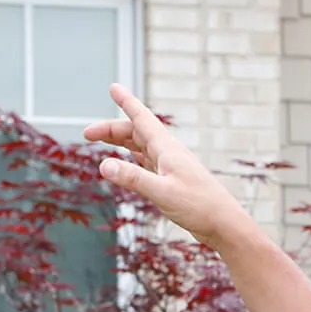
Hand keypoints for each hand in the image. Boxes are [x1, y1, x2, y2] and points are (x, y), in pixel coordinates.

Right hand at [84, 83, 246, 246]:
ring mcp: (170, 166)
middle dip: (111, 129)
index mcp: (167, 149)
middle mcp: (169, 153)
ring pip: (140, 146)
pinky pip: (146, 162)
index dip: (127, 102)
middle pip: (136, 132)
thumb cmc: (199, 207)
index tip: (113, 87)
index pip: (142, 118)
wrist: (223, 224)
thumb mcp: (162, 192)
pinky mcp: (171, 180)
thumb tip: (103, 165)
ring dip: (120, 141)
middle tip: (87, 134)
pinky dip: (131, 158)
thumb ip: (133, 178)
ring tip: (100, 142)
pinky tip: (125, 162)